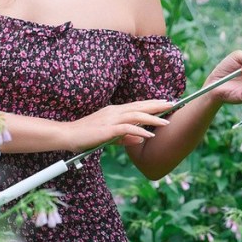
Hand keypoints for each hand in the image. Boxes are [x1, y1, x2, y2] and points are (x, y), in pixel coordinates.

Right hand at [60, 99, 175, 152]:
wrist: (68, 136)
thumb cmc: (86, 136)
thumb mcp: (108, 137)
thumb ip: (124, 137)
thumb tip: (140, 138)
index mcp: (114, 111)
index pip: (136, 105)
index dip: (151, 103)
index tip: (165, 103)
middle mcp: (114, 112)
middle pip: (139, 106)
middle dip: (157, 105)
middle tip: (173, 103)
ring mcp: (110, 119)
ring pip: (136, 115)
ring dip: (152, 118)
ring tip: (166, 121)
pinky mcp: (107, 129)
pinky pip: (126, 128)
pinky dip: (139, 130)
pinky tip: (149, 134)